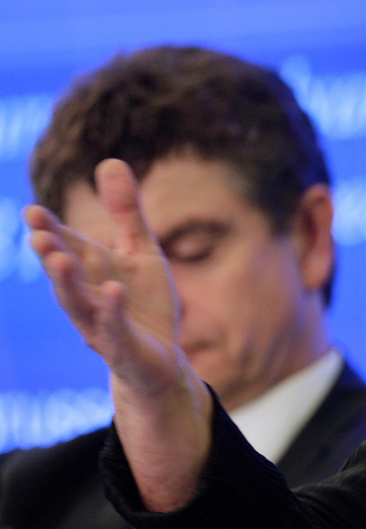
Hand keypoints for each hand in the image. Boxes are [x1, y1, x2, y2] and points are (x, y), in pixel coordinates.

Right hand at [26, 159, 179, 392]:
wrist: (160, 359)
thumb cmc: (145, 305)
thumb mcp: (141, 252)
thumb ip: (126, 212)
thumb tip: (111, 160)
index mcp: (89, 271)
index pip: (64, 245)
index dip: (50, 230)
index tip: (34, 210)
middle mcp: (86, 295)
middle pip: (63, 273)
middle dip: (50, 253)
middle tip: (38, 233)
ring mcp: (99, 323)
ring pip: (76, 302)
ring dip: (65, 281)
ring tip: (58, 258)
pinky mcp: (121, 346)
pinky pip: (113, 328)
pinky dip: (112, 310)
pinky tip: (114, 291)